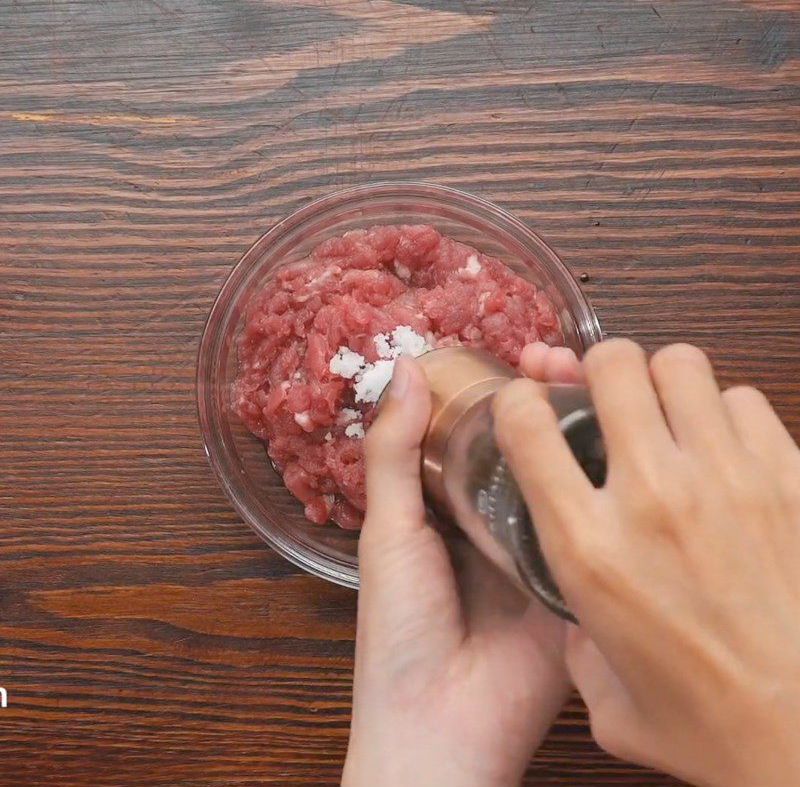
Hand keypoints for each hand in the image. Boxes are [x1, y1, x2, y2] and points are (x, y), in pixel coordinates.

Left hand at [342, 344, 580, 786]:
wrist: (445, 720)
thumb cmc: (401, 627)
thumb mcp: (388, 530)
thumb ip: (393, 453)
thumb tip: (402, 368)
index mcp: (448, 506)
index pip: (477, 433)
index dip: (496, 390)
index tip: (514, 348)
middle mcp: (497, 519)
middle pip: (525, 447)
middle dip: (543, 399)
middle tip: (557, 355)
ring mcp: (541, 544)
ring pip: (562, 473)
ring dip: (576, 426)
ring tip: (589, 379)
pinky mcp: (579, 571)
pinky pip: (591, 518)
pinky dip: (602, 478)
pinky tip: (618, 435)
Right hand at [493, 339, 799, 786]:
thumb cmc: (711, 727)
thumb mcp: (606, 697)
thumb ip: (576, 642)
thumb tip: (578, 617)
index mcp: (589, 547)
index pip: (527, 424)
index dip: (516, 401)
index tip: (528, 409)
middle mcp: (652, 496)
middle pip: (613, 365)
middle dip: (600, 369)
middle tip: (606, 395)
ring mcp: (727, 478)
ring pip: (681, 364)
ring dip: (663, 382)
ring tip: (666, 415)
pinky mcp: (790, 477)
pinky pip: (744, 400)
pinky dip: (725, 413)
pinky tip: (722, 451)